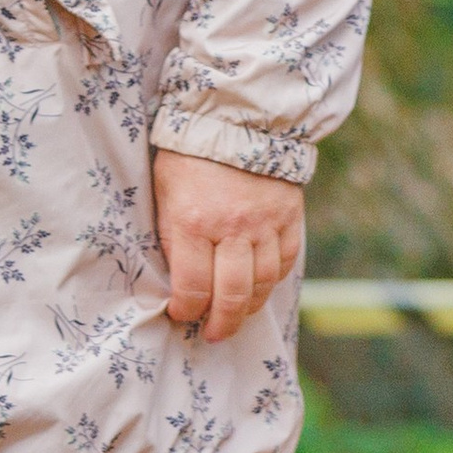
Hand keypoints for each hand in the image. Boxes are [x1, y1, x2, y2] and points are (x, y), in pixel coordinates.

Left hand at [152, 145, 302, 343]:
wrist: (235, 118)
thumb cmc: (187, 156)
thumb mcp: (163, 193)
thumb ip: (172, 235)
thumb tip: (176, 280)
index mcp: (193, 222)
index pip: (193, 287)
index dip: (186, 310)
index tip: (181, 315)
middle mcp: (232, 228)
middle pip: (232, 295)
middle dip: (221, 324)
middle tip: (213, 335)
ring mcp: (265, 224)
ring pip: (262, 284)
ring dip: (249, 308)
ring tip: (236, 317)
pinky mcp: (289, 218)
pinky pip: (285, 262)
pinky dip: (272, 281)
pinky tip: (260, 287)